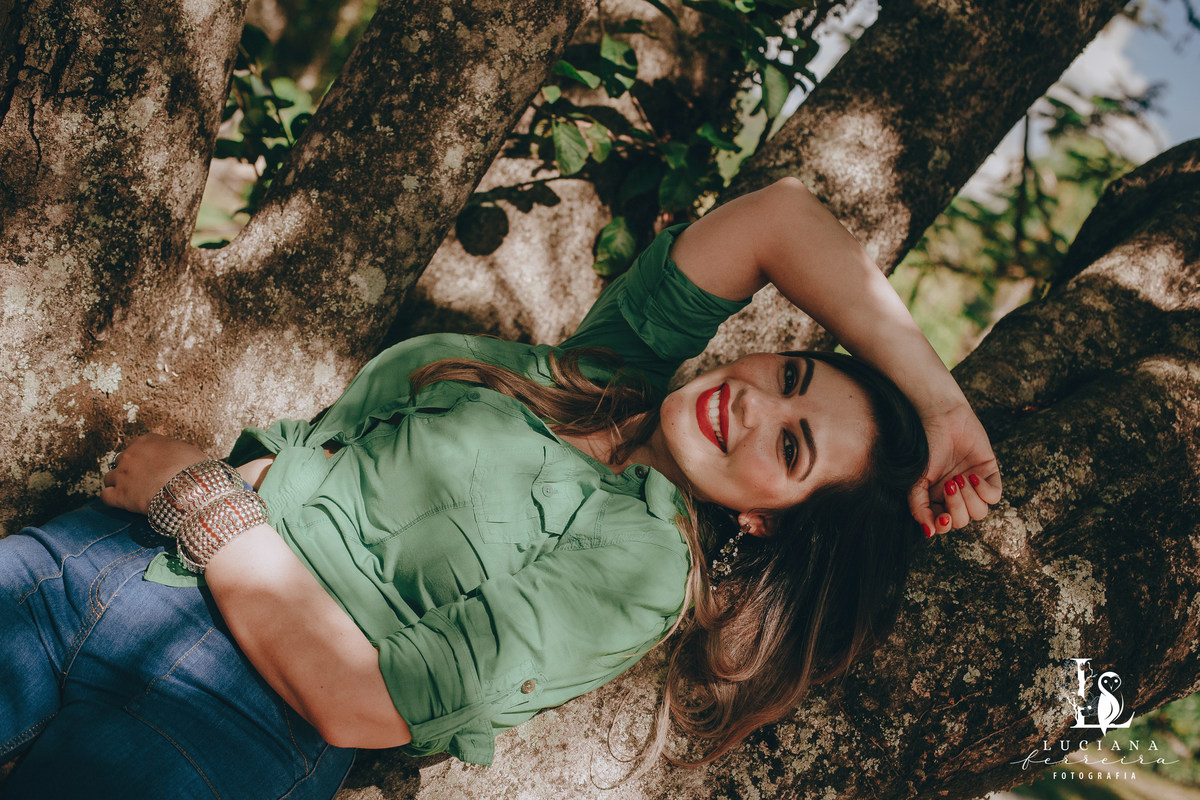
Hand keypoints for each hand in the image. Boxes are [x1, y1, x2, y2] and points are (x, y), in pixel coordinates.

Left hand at [100, 432, 210, 514]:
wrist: (190, 489)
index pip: (136, 447)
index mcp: (147, 441)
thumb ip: (174, 452)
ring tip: (132, 494)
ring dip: (118, 484)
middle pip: (121, 461)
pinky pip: (105, 496)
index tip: (150, 468)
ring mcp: (122, 474)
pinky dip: (112, 499)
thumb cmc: (195, 470)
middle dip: (129, 471)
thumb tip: (178, 458)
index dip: (143, 459)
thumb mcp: (189, 451)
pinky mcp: (119, 494)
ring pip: (109, 477)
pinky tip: (122, 503)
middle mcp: (130, 454)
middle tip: (142, 482)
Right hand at [907, 402, 1001, 536]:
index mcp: (936, 499)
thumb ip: (918, 506)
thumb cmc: (925, 445)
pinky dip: (984, 490)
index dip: (944, 526)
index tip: (942, 518)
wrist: (941, 417)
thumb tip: (929, 533)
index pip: (943, 526)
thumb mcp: (916, 479)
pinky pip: (994, 496)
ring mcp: (973, 486)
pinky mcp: (989, 474)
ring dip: (970, 498)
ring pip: (980, 512)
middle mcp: (956, 496)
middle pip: (962, 521)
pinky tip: (973, 475)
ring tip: (959, 478)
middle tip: (950, 484)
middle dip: (957, 507)